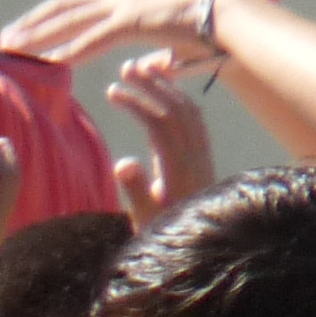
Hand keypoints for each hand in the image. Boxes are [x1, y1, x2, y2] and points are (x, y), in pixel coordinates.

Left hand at [1, 0, 230, 61]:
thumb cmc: (202, 32)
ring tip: (13, 48)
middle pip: (64, 7)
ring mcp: (126, 6)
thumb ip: (144, 52)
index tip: (21, 30)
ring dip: (40, 35)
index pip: (74, 5)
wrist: (230, 18)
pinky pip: (95, 39)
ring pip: (72, 21)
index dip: (45, 16)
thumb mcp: (165, 42)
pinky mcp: (135, 21)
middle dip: (32, 22)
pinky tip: (49, 62)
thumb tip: (140, 68)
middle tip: (3, 38)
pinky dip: (71, 51)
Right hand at [105, 60, 219, 225]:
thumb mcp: (146, 220)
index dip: (137, 102)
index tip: (112, 91)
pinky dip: (180, 97)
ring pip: (189, 110)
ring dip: (167, 86)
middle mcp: (196, 157)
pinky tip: (165, 90)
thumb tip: (123, 161)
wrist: (203, 250)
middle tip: (126, 66)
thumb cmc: (166, 237)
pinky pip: (196, 118)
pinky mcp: (204, 158)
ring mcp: (203, 156)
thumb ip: (135, 192)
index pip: (159, 123)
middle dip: (152, 84)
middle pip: (176, 108)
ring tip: (144, 69)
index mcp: (179, 170)